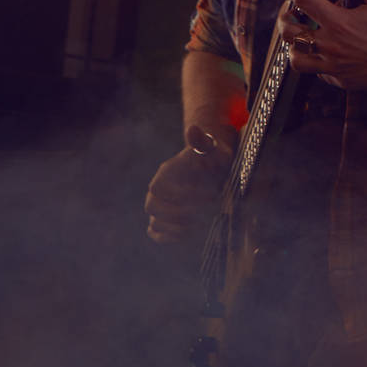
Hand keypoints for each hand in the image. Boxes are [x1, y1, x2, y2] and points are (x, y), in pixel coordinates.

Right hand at [147, 126, 231, 241]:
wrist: (213, 168)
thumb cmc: (212, 157)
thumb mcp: (211, 148)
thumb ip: (201, 141)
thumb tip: (193, 128)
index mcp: (165, 174)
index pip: (158, 189)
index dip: (180, 194)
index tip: (209, 193)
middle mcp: (158, 192)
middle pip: (153, 207)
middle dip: (179, 212)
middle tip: (207, 210)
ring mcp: (161, 206)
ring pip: (155, 222)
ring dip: (177, 227)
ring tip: (202, 223)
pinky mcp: (167, 220)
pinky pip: (156, 233)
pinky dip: (168, 237)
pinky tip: (189, 233)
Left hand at [279, 0, 366, 93]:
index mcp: (340, 23)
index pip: (303, 1)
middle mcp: (332, 46)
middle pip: (289, 31)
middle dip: (286, 16)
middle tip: (293, 11)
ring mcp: (334, 66)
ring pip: (294, 57)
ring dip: (294, 44)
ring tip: (302, 35)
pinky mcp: (340, 80)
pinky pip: (316, 72)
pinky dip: (315, 61)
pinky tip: (326, 51)